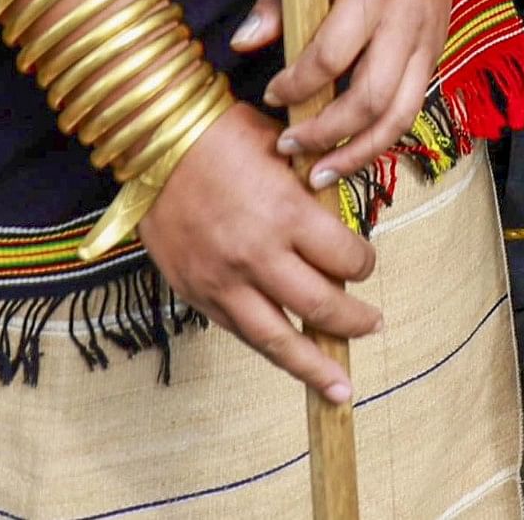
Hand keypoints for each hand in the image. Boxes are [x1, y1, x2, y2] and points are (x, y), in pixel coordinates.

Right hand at [142, 104, 382, 399]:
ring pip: (277, 339)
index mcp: (286, 213)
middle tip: (372, 325)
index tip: (366, 263)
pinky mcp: (196, 292)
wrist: (152, 143)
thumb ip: (312, 187)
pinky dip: (266, 347)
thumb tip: (337, 218)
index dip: (364, 264)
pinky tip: (286, 359)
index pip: (346, 260)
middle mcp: (258, 254)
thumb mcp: (281, 148)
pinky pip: (239, 331)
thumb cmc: (219, 135)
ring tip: (338, 387)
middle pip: (321, 306)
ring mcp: (223, 280)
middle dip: (354, 321)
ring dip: (313, 366)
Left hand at [233, 0, 466, 184]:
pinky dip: (381, 137)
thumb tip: (242, 44)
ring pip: (400, 116)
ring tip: (322, 175)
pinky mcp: (436, 54)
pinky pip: (412, 109)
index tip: (272, 95)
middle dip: (327, 134)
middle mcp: (404, 24)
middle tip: (290, 151)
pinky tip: (351, 151)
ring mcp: (427, 43)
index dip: (298, 84)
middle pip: (371, 99)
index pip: (333, 56)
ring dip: (360, 153)